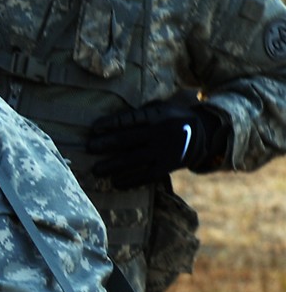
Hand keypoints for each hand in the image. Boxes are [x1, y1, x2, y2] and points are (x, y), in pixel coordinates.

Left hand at [85, 100, 231, 188]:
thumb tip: (108, 122)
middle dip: (107, 144)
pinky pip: (146, 176)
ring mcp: (165, 151)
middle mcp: (161, 133)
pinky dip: (130, 180)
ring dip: (113, 166)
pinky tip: (115, 183)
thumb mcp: (161, 108)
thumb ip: (141, 113)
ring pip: (134, 160)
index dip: (111, 123)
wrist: (203, 134)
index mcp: (158, 115)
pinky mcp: (168, 167)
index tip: (94, 129)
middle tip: (89, 148)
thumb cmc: (171, 119)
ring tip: (96, 170)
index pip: (131, 119)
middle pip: (129, 139)